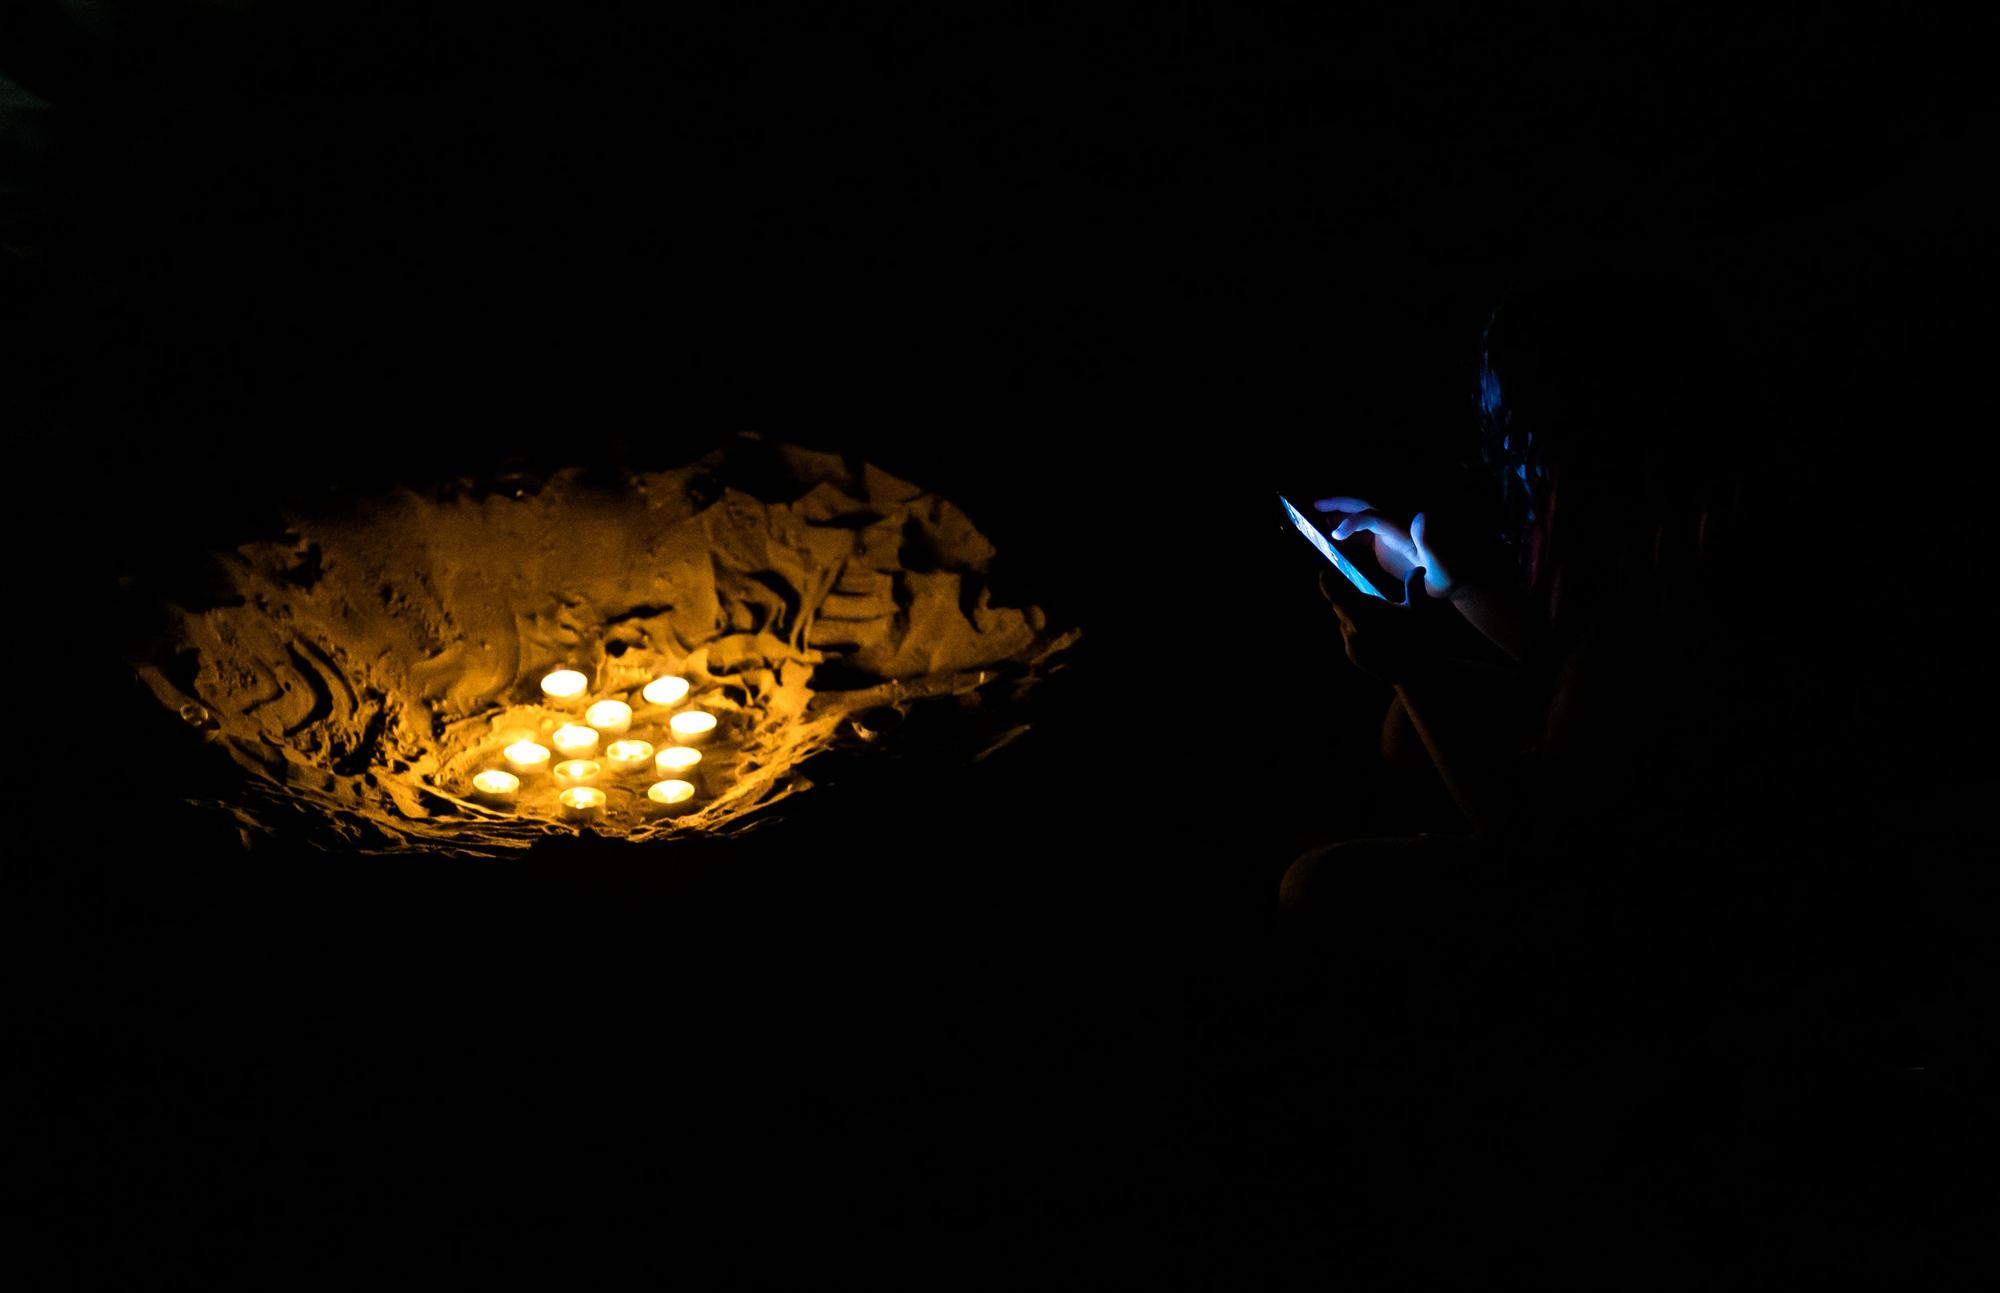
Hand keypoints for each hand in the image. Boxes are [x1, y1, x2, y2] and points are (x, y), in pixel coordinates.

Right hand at [1312, 497, 1458, 600]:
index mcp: (1403, 528)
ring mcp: (1389, 533)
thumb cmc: (1447, 574)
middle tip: (1316, 505)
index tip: (1335, 534)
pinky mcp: (1386, 543)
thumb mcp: (1441, 562)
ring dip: (1340, 516)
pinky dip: (1347, 532)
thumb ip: (1431, 541)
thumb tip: (1422, 515)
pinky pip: (1363, 533)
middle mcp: (1394, 525)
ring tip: (1318, 519)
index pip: (1374, 516)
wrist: (1450, 579)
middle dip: (1340, 504)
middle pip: (1364, 506)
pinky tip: (1333, 538)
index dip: (1353, 522)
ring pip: (1361, 517)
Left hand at [1319, 562, 1431, 682]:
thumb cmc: (1417, 637)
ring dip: (1355, 618)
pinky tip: (1378, 638)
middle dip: (1349, 601)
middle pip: (1341, 607)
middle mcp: (1352, 628)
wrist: (1413, 672)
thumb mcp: (1418, 610)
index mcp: (1365, 613)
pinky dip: (1358, 633)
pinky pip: (1350, 637)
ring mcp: (1350, 643)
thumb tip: (1419, 568)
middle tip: (1365, 601)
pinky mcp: (1351, 654)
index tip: (1323, 574)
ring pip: (1345, 622)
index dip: (1328, 584)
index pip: (1338, 595)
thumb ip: (1414, 587)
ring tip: (1379, 625)